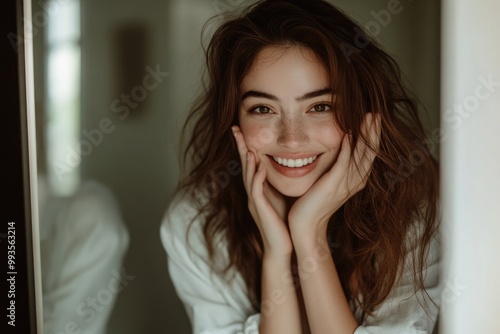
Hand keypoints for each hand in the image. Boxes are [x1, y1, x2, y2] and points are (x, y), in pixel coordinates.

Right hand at [231, 126, 291, 257]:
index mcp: (258, 189)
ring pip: (247, 176)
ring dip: (247, 159)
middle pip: (244, 166)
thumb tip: (288, 166)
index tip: (243, 129)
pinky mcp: (259, 210)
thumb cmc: (284, 223)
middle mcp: (253, 193)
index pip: (250, 164)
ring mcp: (254, 201)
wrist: (282, 247)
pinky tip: (259, 166)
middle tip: (235, 129)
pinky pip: (256, 191)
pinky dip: (257, 177)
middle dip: (240, 147)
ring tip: (246, 143)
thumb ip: (278, 183)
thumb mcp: (281, 198)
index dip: (246, 146)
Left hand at [288, 113, 381, 237]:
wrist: (305, 227)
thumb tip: (334, 153)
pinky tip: (349, 134)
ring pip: (361, 155)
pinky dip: (348, 148)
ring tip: (370, 118)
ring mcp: (345, 184)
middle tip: (376, 114)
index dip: (372, 138)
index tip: (374, 121)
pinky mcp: (333, 185)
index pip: (368, 155)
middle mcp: (354, 182)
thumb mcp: (327, 184)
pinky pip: (344, 163)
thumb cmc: (312, 205)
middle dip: (374, 133)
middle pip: (370, 153)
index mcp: (354, 181)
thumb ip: (334, 170)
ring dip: (366, 136)